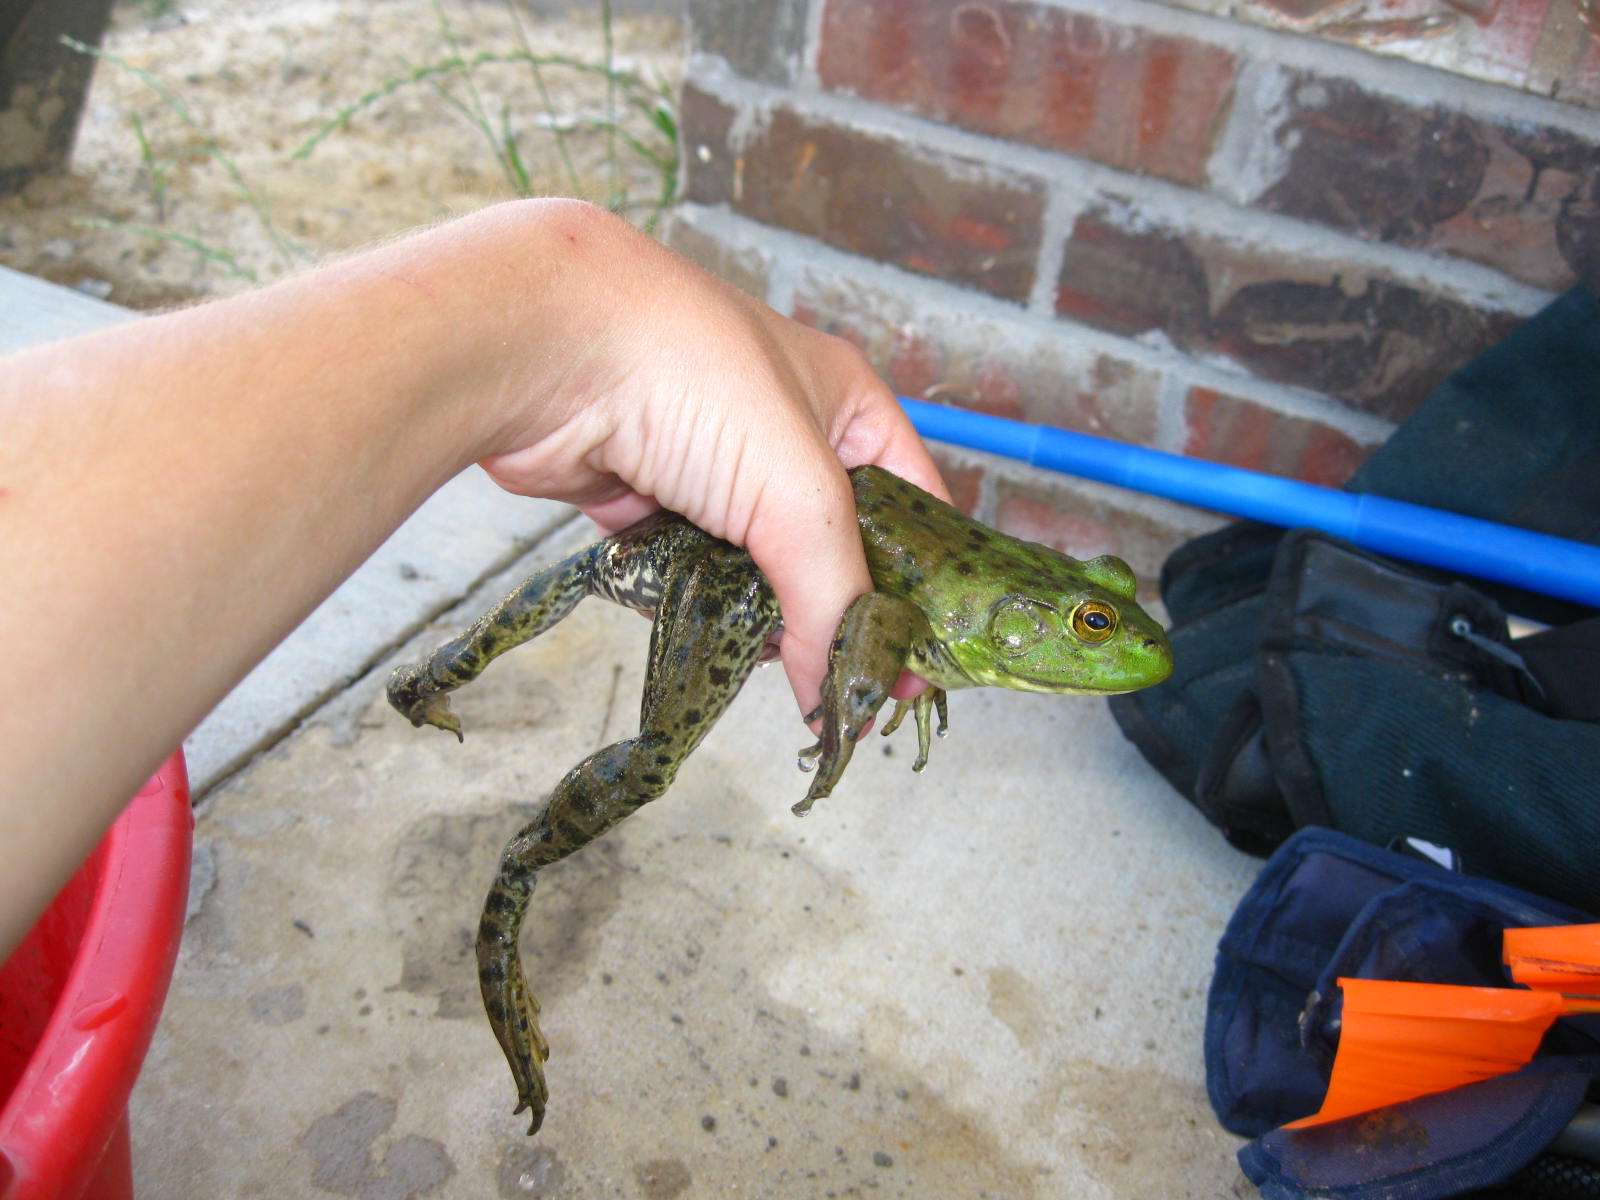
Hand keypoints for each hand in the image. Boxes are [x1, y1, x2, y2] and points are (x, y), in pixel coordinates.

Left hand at [473, 203, 947, 714]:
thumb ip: (831, 597)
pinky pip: (685, 571)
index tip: (916, 662)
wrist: (547, 348)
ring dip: (754, 610)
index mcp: (845, 405)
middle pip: (828, 547)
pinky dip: (690, 598)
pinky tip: (693, 621)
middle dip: (829, 608)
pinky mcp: (644, 496)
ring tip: (758, 651)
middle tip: (838, 678)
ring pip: (753, 567)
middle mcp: (782, 434)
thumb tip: (840, 691)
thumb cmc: (688, 374)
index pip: (912, 505)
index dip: (919, 585)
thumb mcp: (798, 491)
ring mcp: (709, 466)